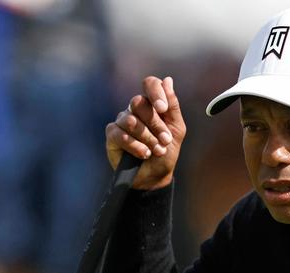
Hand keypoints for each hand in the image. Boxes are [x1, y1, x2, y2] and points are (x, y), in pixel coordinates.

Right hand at [105, 76, 184, 190]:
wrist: (156, 176)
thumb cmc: (166, 151)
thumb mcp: (176, 129)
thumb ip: (173, 106)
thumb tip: (167, 80)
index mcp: (152, 103)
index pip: (150, 83)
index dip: (155, 92)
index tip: (162, 108)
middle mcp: (135, 109)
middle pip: (139, 103)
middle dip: (155, 124)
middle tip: (164, 140)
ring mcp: (122, 120)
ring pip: (130, 120)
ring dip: (147, 138)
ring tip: (156, 150)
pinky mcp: (112, 135)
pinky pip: (120, 134)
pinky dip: (135, 146)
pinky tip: (144, 154)